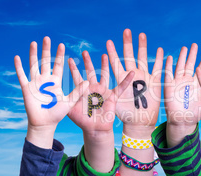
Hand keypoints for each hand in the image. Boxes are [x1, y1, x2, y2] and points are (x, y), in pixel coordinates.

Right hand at [14, 37, 88, 148]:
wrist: (45, 124)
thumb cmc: (57, 114)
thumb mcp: (70, 101)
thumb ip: (78, 91)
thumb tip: (87, 81)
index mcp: (55, 81)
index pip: (57, 65)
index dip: (59, 55)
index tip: (61, 44)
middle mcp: (45, 80)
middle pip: (45, 61)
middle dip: (46, 50)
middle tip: (47, 38)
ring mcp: (35, 83)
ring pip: (33, 65)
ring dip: (33, 54)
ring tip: (34, 42)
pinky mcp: (27, 88)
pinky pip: (22, 76)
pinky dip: (19, 67)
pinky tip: (17, 57)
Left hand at [67, 51, 133, 171]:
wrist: (95, 128)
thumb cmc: (82, 120)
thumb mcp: (72, 110)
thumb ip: (70, 99)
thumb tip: (69, 89)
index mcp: (83, 91)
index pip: (77, 77)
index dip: (73, 69)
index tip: (69, 59)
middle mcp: (93, 88)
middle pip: (91, 72)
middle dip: (88, 62)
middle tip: (84, 51)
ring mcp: (103, 91)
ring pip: (105, 75)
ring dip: (105, 65)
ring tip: (106, 55)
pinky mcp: (112, 97)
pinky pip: (121, 88)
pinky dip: (126, 81)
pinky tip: (131, 73)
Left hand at [106, 29, 163, 137]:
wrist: (139, 122)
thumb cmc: (125, 115)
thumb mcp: (111, 102)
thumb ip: (104, 92)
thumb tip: (89, 85)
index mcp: (121, 79)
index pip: (115, 63)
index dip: (112, 52)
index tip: (108, 41)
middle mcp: (132, 76)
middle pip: (129, 56)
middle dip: (128, 43)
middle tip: (126, 31)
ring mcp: (143, 77)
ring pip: (143, 58)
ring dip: (143, 47)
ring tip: (141, 34)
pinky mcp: (154, 82)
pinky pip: (158, 68)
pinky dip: (160, 60)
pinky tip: (159, 50)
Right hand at [164, 44, 200, 146]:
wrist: (183, 122)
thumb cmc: (196, 115)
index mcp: (197, 84)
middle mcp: (187, 82)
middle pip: (190, 65)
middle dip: (192, 55)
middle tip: (195, 44)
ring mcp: (178, 83)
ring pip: (180, 67)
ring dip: (181, 58)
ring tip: (184, 48)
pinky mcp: (170, 88)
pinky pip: (169, 75)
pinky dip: (168, 66)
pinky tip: (170, 58)